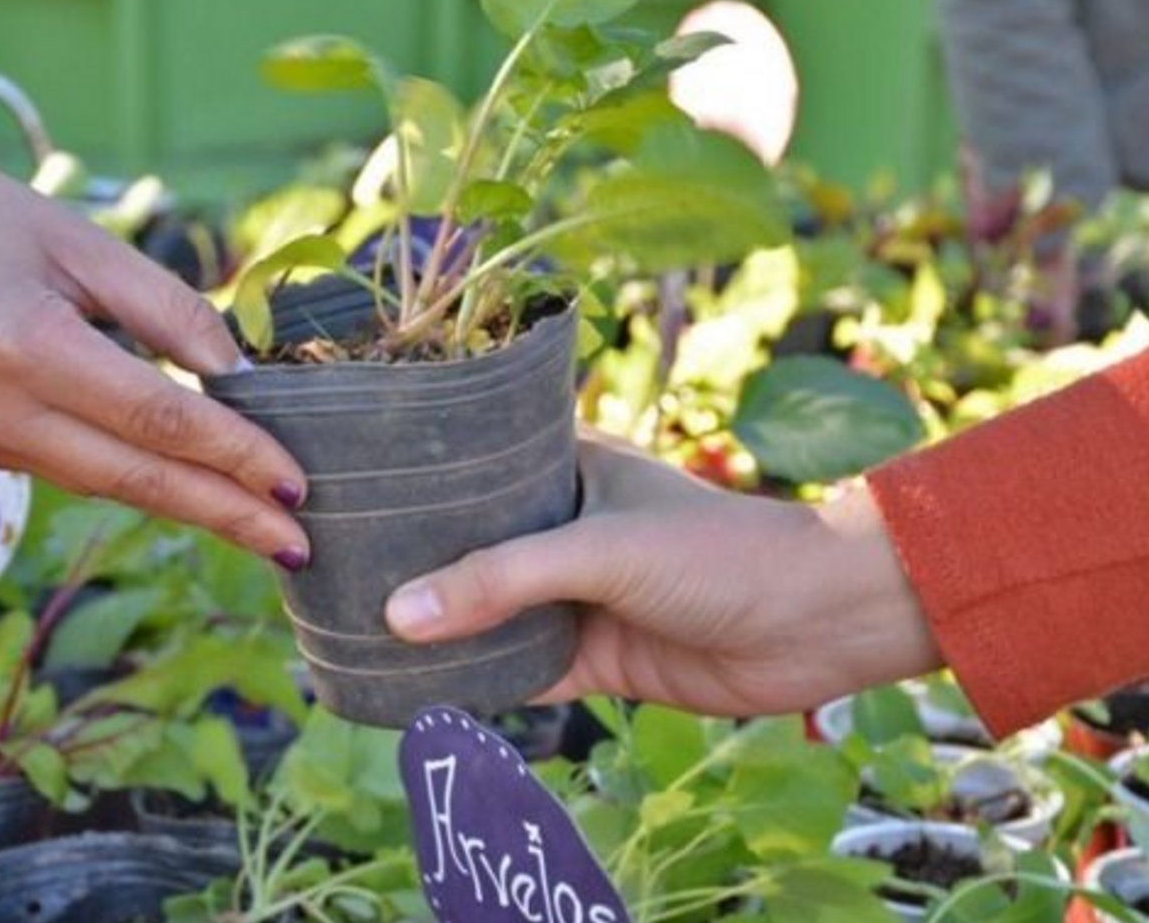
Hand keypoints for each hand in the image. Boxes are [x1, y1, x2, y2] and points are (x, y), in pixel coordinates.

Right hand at [0, 140, 308, 564]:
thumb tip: (238, 373)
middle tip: (301, 547)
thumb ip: (162, 305)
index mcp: (28, 346)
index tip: (297, 483)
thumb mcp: (74, 237)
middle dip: (227, 515)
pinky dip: (140, 482)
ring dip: (191, 509)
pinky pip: (76, 471)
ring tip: (264, 529)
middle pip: (139, 478)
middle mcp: (0, 411)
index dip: (234, 455)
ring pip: (109, 486)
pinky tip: (194, 491)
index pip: (158, 416)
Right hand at [383, 435, 942, 716]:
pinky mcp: (596, 658)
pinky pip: (518, 670)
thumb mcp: (598, 550)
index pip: (477, 462)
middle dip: (416, 561)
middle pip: (473, 544)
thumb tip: (399, 617)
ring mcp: (579, 594)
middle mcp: (566, 527)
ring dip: (441, 626)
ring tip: (356, 629)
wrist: (813, 624)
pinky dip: (476, 680)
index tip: (347, 485)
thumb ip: (499, 581)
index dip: (418, 475)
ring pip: (490, 612)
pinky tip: (418, 687)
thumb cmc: (717, 553)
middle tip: (334, 567)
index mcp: (569, 466)